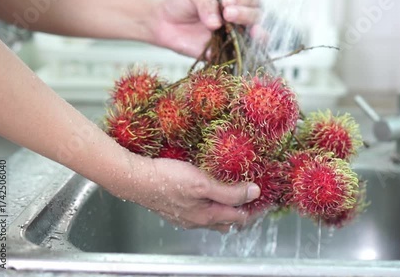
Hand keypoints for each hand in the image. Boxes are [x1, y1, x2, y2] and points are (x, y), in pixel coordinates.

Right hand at [111, 153, 260, 232]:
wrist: (134, 179)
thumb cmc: (166, 179)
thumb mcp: (203, 183)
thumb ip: (229, 191)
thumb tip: (254, 193)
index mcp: (208, 216)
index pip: (239, 216)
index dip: (254, 208)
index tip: (264, 199)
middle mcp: (197, 221)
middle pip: (226, 220)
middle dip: (241, 212)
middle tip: (251, 199)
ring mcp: (185, 217)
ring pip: (212, 217)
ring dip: (224, 208)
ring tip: (232, 196)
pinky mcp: (175, 209)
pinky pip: (198, 211)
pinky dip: (209, 205)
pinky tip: (205, 195)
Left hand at [149, 0, 259, 56]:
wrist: (164, 23)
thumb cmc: (181, 4)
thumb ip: (205, 4)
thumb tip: (216, 23)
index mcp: (234, 0)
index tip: (227, 1)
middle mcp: (238, 17)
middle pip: (256, 15)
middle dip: (246, 14)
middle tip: (228, 13)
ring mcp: (234, 35)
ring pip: (254, 35)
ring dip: (256, 32)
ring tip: (249, 30)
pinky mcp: (226, 53)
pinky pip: (240, 55)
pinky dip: (244, 53)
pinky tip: (241, 49)